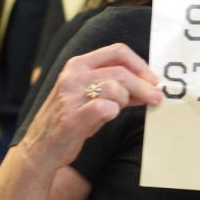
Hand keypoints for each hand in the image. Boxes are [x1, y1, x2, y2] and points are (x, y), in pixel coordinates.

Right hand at [19, 43, 161, 169]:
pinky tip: (110, 116)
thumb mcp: (92, 96)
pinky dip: (114, 112)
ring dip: (126, 100)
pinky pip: (105, 108)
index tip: (153, 79)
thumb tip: (150, 86)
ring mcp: (70, 96)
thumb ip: (118, 88)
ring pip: (115, 88)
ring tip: (118, 109)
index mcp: (78, 64)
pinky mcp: (72, 118)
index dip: (140, 64)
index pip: (117, 51)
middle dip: (144, 86)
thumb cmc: (72, 119)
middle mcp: (72, 76)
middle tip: (156, 98)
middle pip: (121, 72)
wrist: (42, 147)